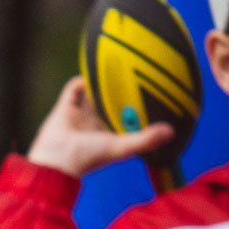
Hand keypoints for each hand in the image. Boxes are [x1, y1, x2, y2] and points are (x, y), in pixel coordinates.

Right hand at [27, 78, 171, 179]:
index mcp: (109, 135)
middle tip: (133, 74)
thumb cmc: (89, 157)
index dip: (136, 108)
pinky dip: (80, 82)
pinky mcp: (64, 109)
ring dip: (99, 85)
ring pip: (92, 96)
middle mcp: (95, 125)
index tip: (149, 94)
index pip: (125, 118)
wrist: (56, 159)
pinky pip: (73, 90)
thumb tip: (172, 131)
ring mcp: (79, 116)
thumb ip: (145, 140)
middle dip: (119, 92)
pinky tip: (91, 74)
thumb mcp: (121, 147)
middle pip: (109, 104)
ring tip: (112, 69)